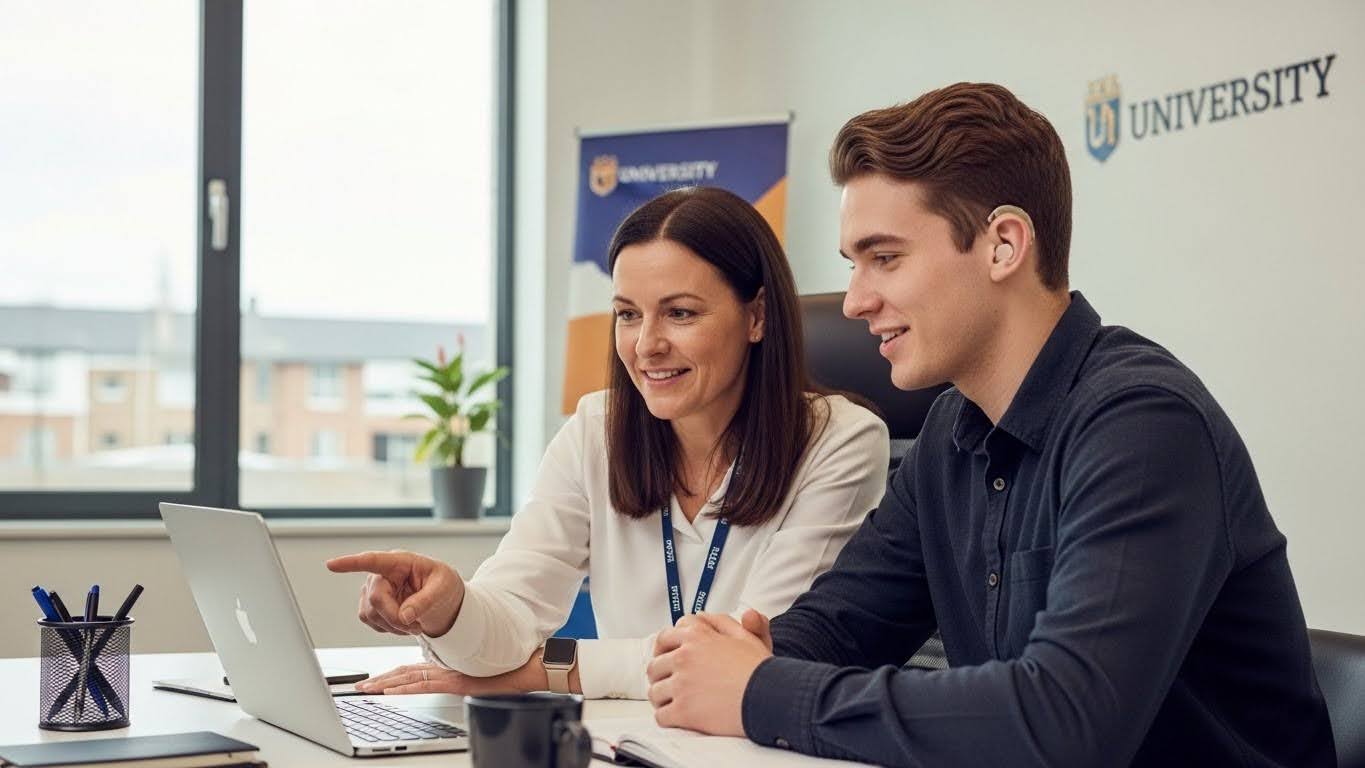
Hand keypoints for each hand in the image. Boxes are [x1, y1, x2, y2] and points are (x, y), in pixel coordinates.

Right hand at [326, 550, 465, 637]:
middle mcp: (382, 574)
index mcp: (399, 561)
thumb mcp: (443, 588)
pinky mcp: (371, 605)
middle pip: (376, 599)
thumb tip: (405, 615)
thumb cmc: (443, 584)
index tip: (332, 564)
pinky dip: (389, 628)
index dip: (350, 563)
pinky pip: (371, 622)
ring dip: (393, 625)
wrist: (442, 598)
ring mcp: (374, 590)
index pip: (372, 560)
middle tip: (416, 625)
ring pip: (370, 614)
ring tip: (414, 623)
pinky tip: (403, 623)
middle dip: (395, 617)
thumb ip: (425, 601)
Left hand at [354, 658, 546, 695]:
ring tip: (368, 688)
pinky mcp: (458, 682)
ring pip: (410, 677)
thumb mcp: (480, 678)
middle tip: (361, 685)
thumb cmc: (511, 672)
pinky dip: (406, 688)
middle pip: (405, 672)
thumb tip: (455, 684)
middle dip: (381, 679)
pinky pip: (426, 685)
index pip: (413, 670)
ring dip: (386, 683)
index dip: (392, 674)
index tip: (374, 680)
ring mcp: (451, 674)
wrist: (531, 668)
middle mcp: (447, 667)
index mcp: (449, 667)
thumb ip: (463, 679)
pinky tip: (392, 692)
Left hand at [646, 610, 772, 735]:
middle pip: (655, 665)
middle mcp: (684, 657)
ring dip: (663, 697)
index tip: (670, 657)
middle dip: (661, 674)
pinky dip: (668, 718)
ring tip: (675, 702)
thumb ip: (728, 624)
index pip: (665, 637)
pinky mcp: (683, 711)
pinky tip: (678, 718)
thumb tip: (708, 614)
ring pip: (655, 692)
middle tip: (671, 683)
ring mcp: (681, 685)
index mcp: (697, 637)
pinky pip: (661, 716)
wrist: (771, 698)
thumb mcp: (748, 638)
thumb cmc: (761, 670)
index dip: (667, 647)